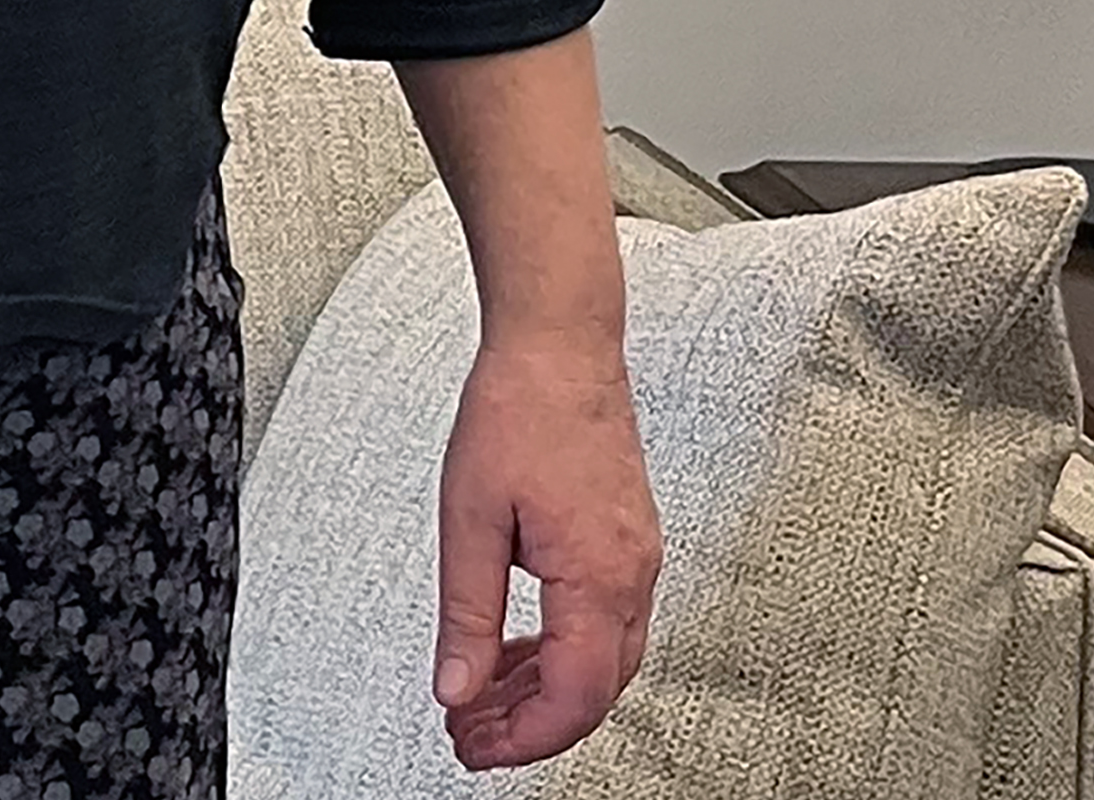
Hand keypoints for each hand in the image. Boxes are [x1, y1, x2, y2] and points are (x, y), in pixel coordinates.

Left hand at [429, 333, 658, 769]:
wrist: (559, 346)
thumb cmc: (518, 409)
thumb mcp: (469, 519)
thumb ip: (466, 614)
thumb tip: (458, 687)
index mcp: (597, 577)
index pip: (575, 698)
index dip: (525, 738)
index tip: (477, 747)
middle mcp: (631, 575)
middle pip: (595, 690)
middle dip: (531, 725)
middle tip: (471, 734)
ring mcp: (636, 559)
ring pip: (602, 661)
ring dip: (544, 690)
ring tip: (482, 699)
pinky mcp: (626, 543)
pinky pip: (603, 622)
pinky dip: (559, 649)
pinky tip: (516, 650)